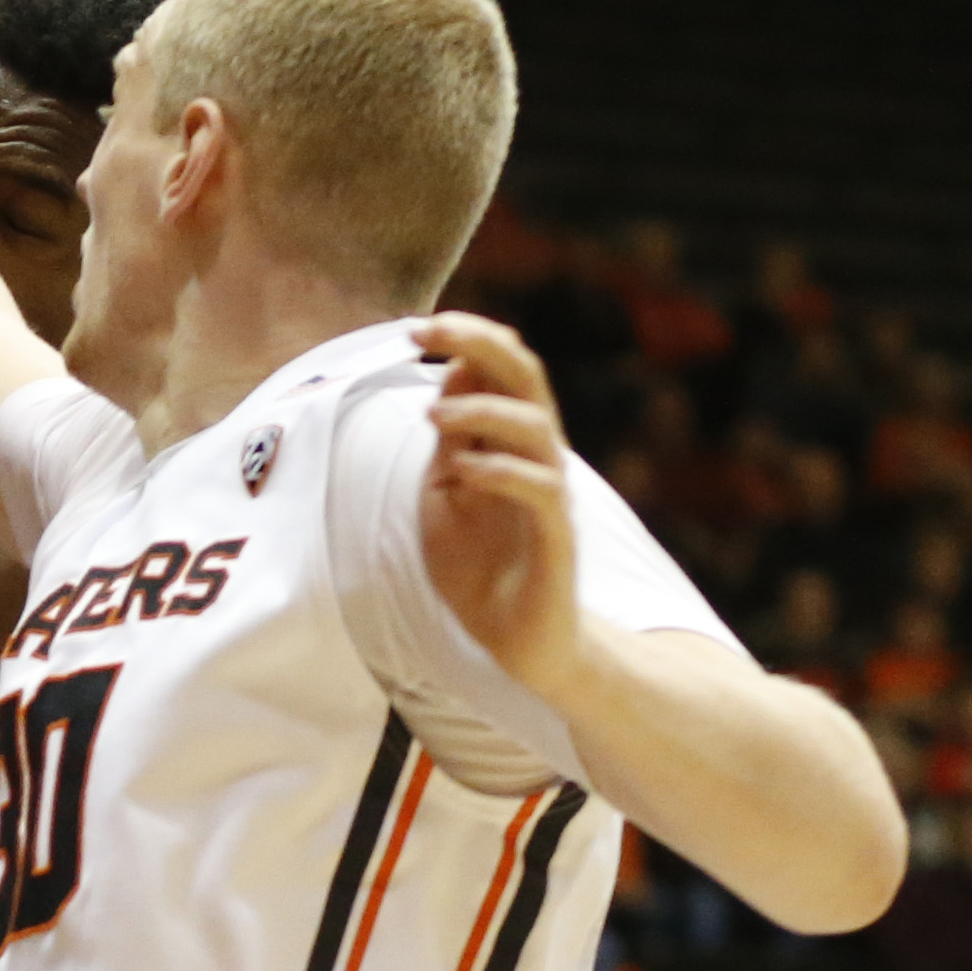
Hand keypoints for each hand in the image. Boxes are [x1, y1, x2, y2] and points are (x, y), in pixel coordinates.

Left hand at [414, 312, 583, 703]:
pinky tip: (464, 470)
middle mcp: (537, 457)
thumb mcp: (447, 494)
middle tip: (429, 330)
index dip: (465, 340)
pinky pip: (542, 490)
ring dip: (482, 411)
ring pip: (537, 426)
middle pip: (526, 377)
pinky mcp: (557, 537)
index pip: (500, 370)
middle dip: (480, 343)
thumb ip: (451, 440)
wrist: (518, 642)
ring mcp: (550, 495)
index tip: (414, 328)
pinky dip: (502, 471)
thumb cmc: (481, 569)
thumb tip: (449, 374)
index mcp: (509, 442)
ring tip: (433, 414)